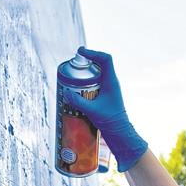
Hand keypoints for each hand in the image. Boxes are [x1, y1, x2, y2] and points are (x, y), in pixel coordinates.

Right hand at [69, 47, 148, 170]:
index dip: (93, 53)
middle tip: (74, 65)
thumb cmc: (110, 121)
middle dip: (87, 63)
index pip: (105, 59)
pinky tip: (78, 91)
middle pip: (100, 65)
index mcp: (112, 81)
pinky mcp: (107, 96)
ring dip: (87, 74)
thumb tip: (65, 93)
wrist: (120, 133)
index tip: (81, 52)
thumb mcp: (91, 110)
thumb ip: (78, 101)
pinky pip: (97, 84)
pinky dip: (88, 84)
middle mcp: (112, 82)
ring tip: (74, 77)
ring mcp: (110, 89)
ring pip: (98, 75)